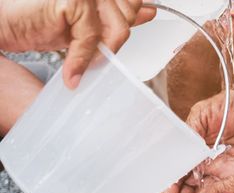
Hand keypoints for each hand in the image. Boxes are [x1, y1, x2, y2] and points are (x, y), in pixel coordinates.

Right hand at [0, 0, 155, 88]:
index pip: (133, 4)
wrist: (4, 26)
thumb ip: (115, 16)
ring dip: (100, 54)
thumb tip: (148, 12)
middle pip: (129, 18)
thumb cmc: (37, 21)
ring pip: (118, 29)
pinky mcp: (74, 0)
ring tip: (81, 64)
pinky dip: (81, 61)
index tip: (113, 39)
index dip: (127, 24)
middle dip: (112, 42)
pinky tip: (71, 73)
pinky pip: (93, 38)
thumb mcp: (86, 23)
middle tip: (89, 54)